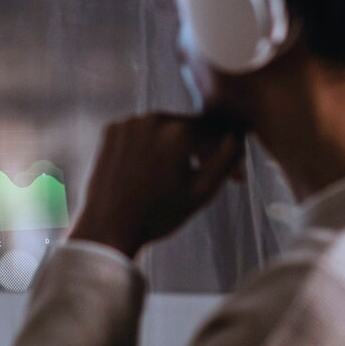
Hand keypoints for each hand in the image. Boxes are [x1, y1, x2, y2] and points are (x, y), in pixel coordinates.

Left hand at [69, 113, 244, 257]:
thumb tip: (236, 137)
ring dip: (175, 146)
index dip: (227, 153)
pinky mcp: (111, 130)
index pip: (215, 132)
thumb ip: (226, 159)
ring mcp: (128, 123)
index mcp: (178, 131)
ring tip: (173, 177)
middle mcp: (152, 118)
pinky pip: (140, 132)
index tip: (233, 177)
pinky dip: (149, 146)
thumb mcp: (202, 191)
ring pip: (164, 129)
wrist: (108, 227)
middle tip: (203, 176)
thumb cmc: (157, 214)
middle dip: (201, 149)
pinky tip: (149, 170)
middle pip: (189, 128)